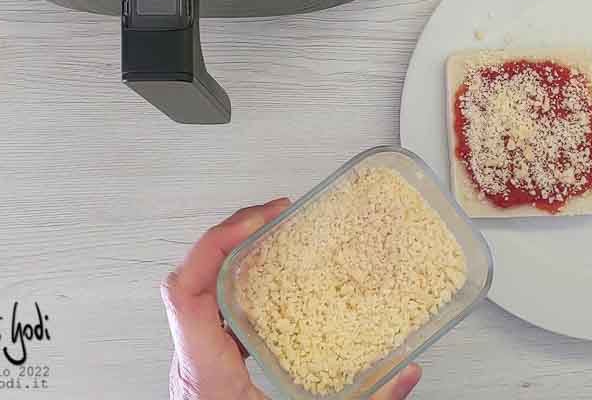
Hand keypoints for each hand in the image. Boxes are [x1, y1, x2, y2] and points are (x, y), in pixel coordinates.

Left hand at [162, 198, 422, 399]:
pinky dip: (239, 287)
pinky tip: (268, 284)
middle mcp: (194, 361)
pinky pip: (213, 312)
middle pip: (192, 278)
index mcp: (207, 371)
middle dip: (231, 236)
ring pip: (198, 293)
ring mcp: (197, 363)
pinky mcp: (208, 368)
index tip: (255, 221)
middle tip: (273, 215)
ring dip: (231, 258)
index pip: (187, 291)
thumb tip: (405, 375)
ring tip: (270, 236)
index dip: (215, 244)